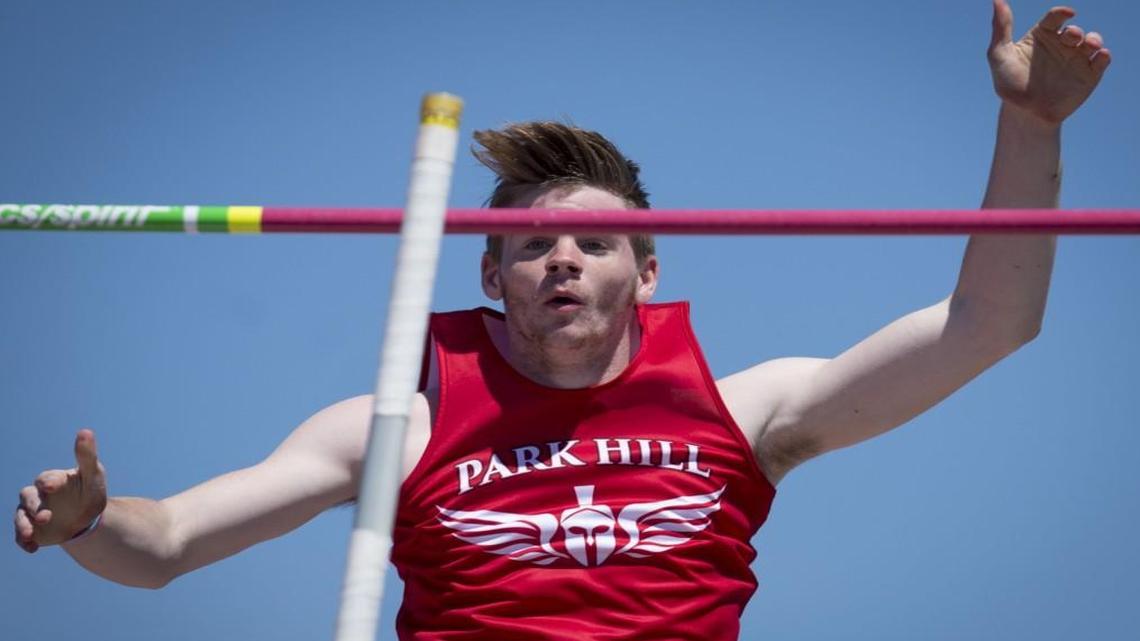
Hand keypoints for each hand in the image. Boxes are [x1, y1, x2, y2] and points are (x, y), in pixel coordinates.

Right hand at [14, 429, 107, 551]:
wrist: (87, 518)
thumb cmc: (89, 491)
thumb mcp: (93, 475)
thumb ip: (87, 456)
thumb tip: (85, 431)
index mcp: (53, 479)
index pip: (46, 478)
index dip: (47, 482)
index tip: (50, 486)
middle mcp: (38, 494)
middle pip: (28, 497)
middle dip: (33, 506)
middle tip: (45, 517)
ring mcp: (33, 512)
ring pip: (20, 516)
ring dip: (23, 525)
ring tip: (30, 534)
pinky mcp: (32, 529)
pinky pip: (22, 536)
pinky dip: (24, 542)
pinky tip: (32, 548)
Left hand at [988, 0, 1111, 125]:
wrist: (1024, 114)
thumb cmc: (1009, 83)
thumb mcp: (999, 55)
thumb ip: (1001, 28)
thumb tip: (996, 1)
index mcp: (1043, 35)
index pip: (1055, 17)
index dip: (1061, 13)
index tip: (1065, 14)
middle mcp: (1062, 44)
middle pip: (1074, 30)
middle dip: (1075, 32)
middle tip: (1071, 37)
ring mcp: (1076, 59)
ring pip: (1092, 41)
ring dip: (1094, 39)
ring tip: (1089, 45)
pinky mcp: (1089, 74)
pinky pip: (1101, 60)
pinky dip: (1103, 55)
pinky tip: (1098, 55)